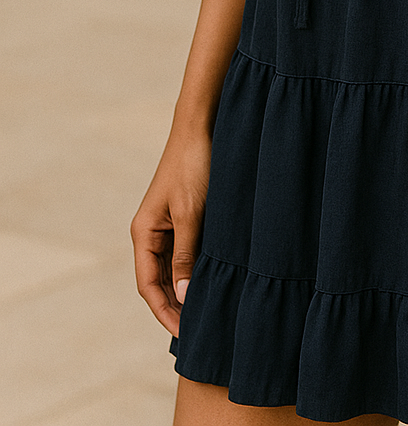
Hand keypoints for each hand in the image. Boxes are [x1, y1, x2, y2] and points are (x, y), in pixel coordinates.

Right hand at [130, 128, 211, 336]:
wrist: (201, 127)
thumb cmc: (193, 165)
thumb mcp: (191, 213)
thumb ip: (186, 254)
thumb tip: (184, 295)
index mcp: (144, 233)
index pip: (148, 285)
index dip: (164, 311)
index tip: (184, 333)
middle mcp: (151, 232)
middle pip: (160, 281)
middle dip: (175, 307)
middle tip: (199, 332)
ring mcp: (167, 225)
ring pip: (174, 269)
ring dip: (186, 290)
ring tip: (206, 315)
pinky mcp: (184, 217)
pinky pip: (186, 253)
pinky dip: (195, 270)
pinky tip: (210, 284)